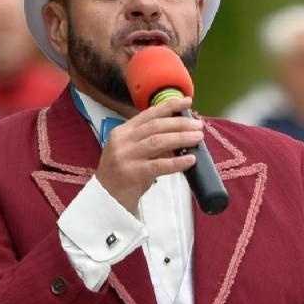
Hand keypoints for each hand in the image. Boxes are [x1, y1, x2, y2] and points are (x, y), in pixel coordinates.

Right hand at [95, 95, 202, 214]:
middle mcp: (122, 141)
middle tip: (198, 125)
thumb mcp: (134, 154)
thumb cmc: (123, 177)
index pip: (149, 114)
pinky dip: (177, 162)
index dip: (169, 106)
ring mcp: (126, 157)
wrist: (106, 201)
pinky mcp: (132, 174)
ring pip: (158, 142)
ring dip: (181, 138)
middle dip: (180, 123)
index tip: (187, 101)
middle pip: (156, 126)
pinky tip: (190, 160)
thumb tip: (181, 135)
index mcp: (122, 132)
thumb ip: (152, 143)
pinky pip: (159, 165)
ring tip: (198, 138)